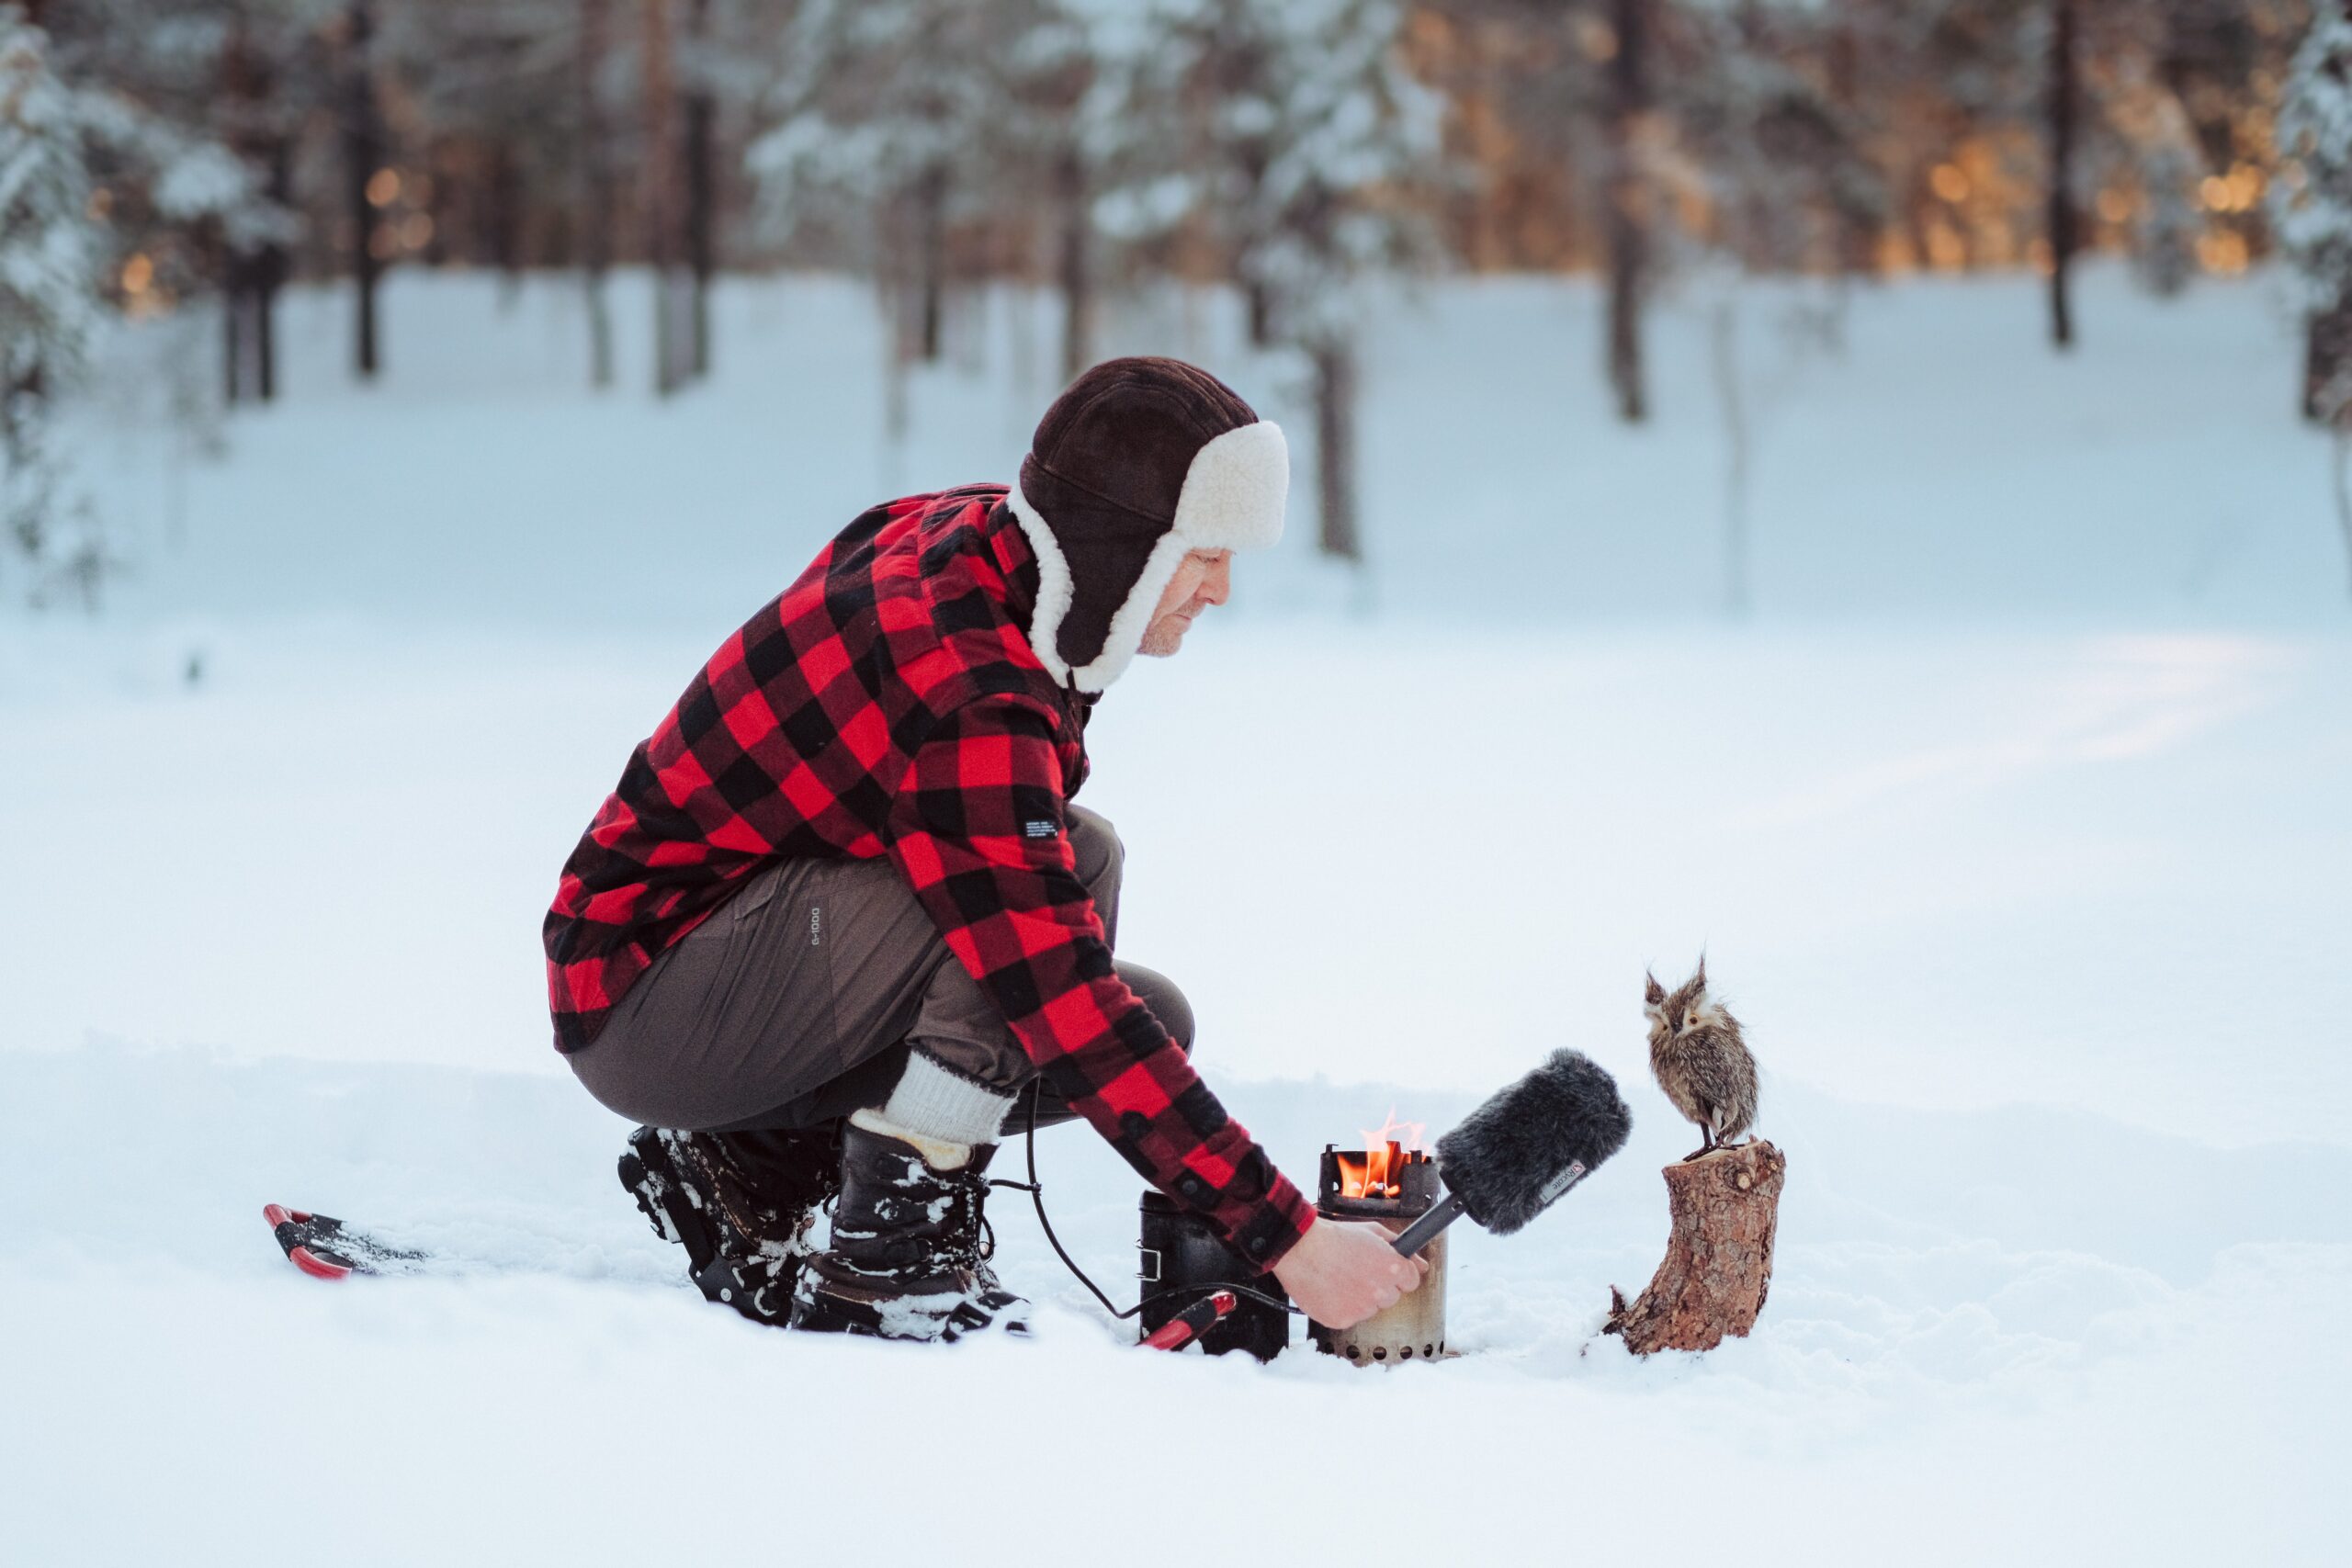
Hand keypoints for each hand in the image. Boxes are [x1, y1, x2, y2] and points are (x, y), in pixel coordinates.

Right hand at [1270, 1217, 1428, 1329]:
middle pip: (1391, 1297)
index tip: (1384, 1270)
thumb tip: (1422, 1265)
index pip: (1411, 1281)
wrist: (1299, 1248)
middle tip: (1357, 1271)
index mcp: (1392, 1269)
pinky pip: (1350, 1317)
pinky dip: (1341, 1307)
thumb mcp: (1372, 1232)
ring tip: (1340, 1278)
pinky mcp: (1342, 1320)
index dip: (1398, 1274)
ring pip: (1370, 1308)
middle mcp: (1380, 1292)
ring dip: (1359, 1298)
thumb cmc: (1333, 1237)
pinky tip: (1330, 1289)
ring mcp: (1361, 1309)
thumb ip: (1401, 1248)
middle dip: (1378, 1286)